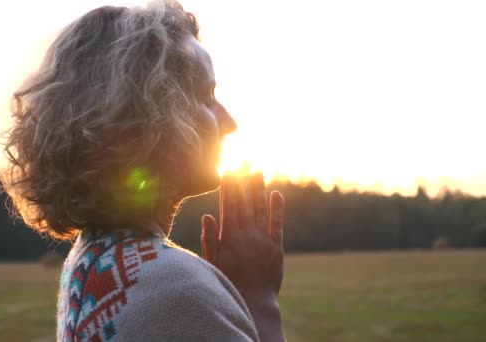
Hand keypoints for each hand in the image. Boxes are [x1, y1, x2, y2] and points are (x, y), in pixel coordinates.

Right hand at [201, 172, 284, 298]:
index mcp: (230, 237)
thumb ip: (210, 240)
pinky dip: (277, 208)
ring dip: (258, 188)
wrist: (254, 303)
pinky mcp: (277, 247)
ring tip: (257, 169)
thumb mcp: (213, 264)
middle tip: (243, 160)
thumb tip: (207, 216)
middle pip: (245, 202)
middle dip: (243, 180)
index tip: (228, 170)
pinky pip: (277, 224)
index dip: (229, 186)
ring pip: (261, 208)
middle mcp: (248, 234)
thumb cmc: (229, 284)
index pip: (229, 205)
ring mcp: (264, 239)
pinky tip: (276, 193)